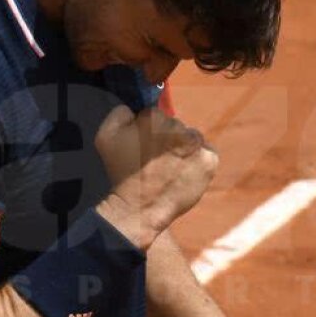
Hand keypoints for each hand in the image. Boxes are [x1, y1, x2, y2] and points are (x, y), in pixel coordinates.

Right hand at [94, 106, 217, 249]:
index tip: (142, 148)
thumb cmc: (121, 172)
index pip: (154, 115)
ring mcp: (197, 145)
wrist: (140, 208)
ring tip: (169, 169)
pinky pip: (206, 152)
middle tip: (155, 161)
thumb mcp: (105, 136)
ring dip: (183, 148)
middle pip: (175, 126)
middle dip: (166, 139)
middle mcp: (180, 128)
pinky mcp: (210, 161)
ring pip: (191, 138)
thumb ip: (120, 112)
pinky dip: (198, 160)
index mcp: (155, 118)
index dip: (146, 131)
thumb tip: (135, 108)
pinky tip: (183, 173)